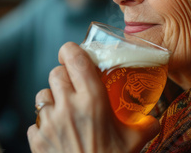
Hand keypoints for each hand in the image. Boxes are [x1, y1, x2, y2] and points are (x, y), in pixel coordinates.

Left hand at [27, 42, 160, 152]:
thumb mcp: (136, 141)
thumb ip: (146, 123)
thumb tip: (154, 117)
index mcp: (92, 99)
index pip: (73, 56)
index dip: (71, 50)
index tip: (76, 53)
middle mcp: (67, 105)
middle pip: (55, 72)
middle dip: (65, 75)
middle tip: (75, 86)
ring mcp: (49, 122)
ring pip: (42, 94)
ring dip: (52, 98)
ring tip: (64, 110)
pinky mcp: (37, 139)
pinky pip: (35, 121)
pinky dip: (44, 124)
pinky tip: (57, 133)